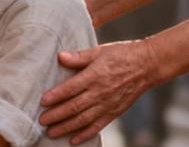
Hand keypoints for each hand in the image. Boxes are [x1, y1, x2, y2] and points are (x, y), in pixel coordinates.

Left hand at [39, 40, 159, 144]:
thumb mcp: (99, 51)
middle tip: (41, 121)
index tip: (42, 102)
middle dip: (56, 115)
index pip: (70, 89)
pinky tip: (73, 140)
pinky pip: (97, 126)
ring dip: (66, 127)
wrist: (147, 65)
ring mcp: (107, 104)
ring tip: (51, 132)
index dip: (55, 96)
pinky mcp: (114, 112)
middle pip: (73, 107)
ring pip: (83, 119)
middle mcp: (99, 92)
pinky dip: (85, 134)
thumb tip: (60, 57)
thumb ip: (79, 56)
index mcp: (94, 76)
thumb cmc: (122, 54)